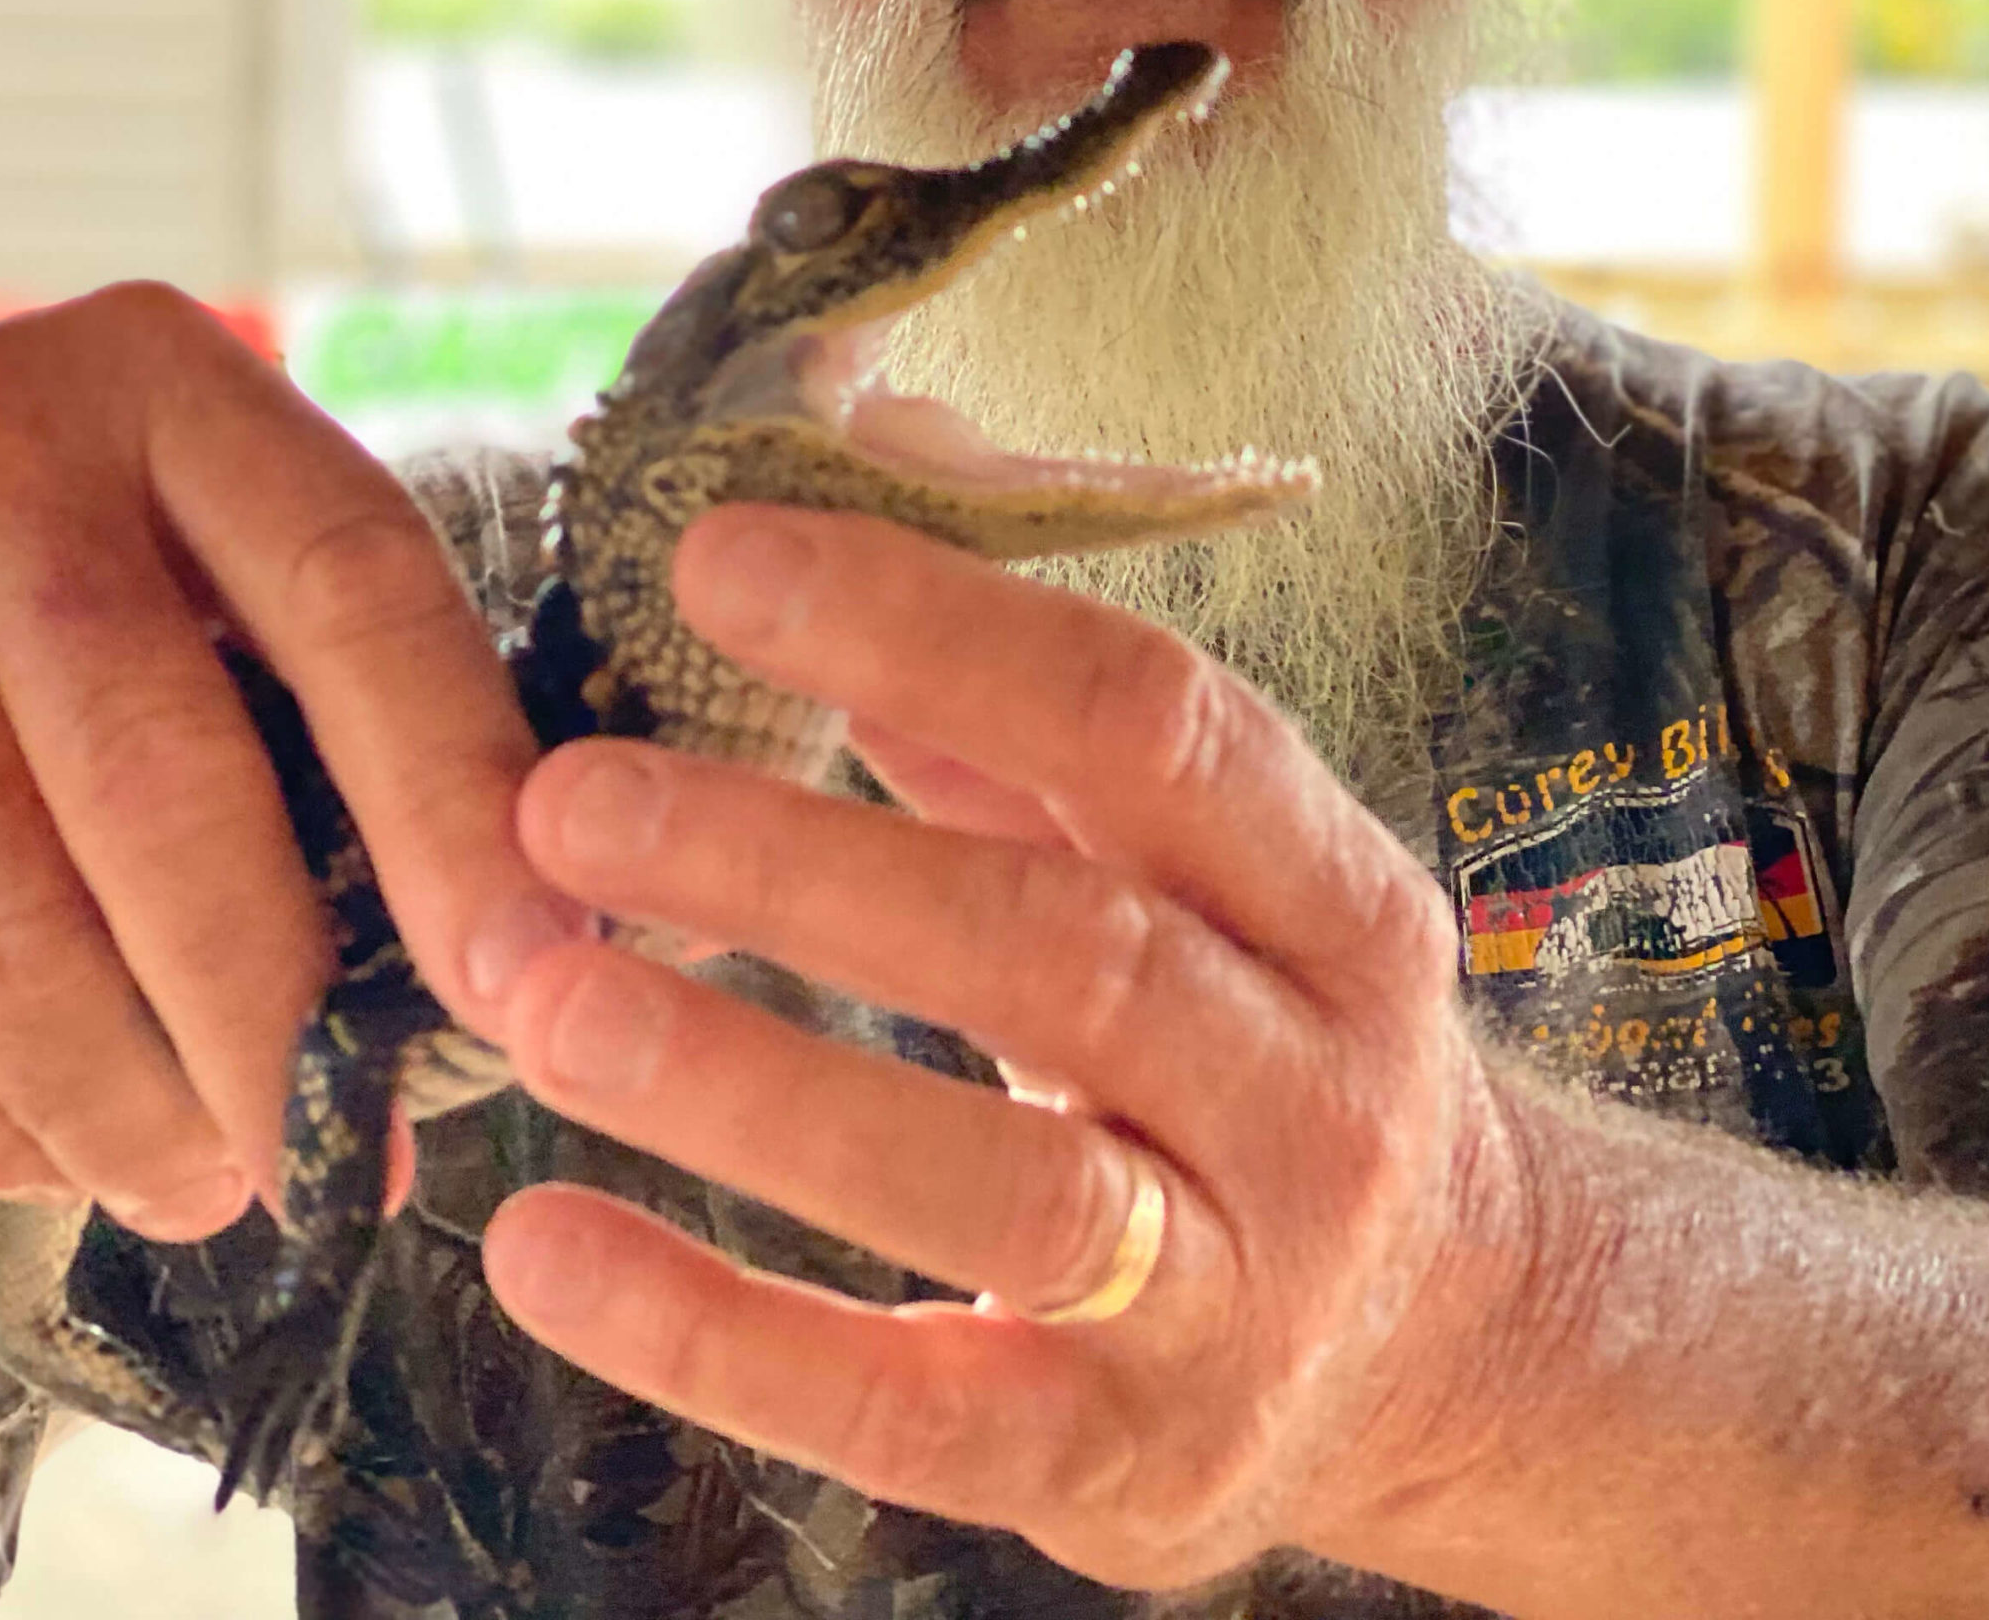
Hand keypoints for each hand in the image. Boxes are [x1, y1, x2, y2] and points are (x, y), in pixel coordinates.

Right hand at [0, 285, 577, 1237]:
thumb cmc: (144, 539)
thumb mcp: (260, 540)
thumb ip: (372, 696)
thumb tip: (517, 964)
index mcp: (182, 387)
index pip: (351, 592)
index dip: (446, 802)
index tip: (522, 985)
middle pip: (146, 765)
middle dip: (255, 1002)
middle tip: (336, 1161)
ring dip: (105, 1083)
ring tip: (208, 1185)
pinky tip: (54, 1159)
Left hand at [481, 505, 1538, 1592]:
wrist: (1446, 1343)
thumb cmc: (1262, 1049)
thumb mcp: (1202, 882)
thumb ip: (1024, 740)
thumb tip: (837, 523)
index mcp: (1336, 901)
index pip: (1150, 722)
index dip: (935, 630)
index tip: (718, 560)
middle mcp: (1317, 1092)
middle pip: (1066, 950)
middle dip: (805, 865)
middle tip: (570, 794)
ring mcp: (1236, 1296)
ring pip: (1000, 1188)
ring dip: (753, 1087)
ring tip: (542, 999)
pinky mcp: (1124, 1464)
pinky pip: (912, 1410)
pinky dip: (719, 1337)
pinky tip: (546, 1250)